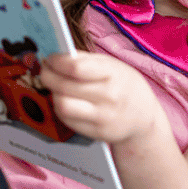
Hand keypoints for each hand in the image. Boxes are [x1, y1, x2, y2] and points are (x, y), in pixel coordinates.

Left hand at [40, 52, 162, 145]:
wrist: (143, 117)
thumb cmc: (124, 85)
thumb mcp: (113, 65)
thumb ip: (86, 60)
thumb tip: (57, 56)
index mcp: (112, 74)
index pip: (75, 68)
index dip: (56, 62)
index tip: (50, 58)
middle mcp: (108, 96)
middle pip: (63, 86)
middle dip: (47, 76)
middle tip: (44, 70)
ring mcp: (102, 117)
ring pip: (62, 105)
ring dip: (53, 94)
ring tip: (55, 87)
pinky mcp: (96, 132)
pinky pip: (67, 120)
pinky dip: (60, 108)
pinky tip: (65, 100)